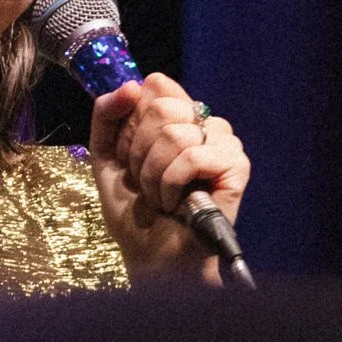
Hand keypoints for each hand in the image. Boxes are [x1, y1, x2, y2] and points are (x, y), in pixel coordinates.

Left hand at [87, 73, 249, 284]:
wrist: (152, 257)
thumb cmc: (134, 211)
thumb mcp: (105, 155)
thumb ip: (106, 114)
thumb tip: (131, 85)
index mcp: (176, 116)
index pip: (155, 84)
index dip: (133, 123)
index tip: (131, 157)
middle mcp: (203, 123)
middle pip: (162, 106)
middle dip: (140, 152)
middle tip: (146, 182)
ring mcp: (223, 143)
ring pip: (176, 132)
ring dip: (154, 174)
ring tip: (161, 196)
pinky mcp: (236, 166)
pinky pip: (194, 155)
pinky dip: (173, 183)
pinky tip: (176, 202)